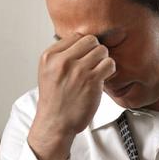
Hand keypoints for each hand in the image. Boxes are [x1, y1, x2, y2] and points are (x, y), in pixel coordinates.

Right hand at [28, 33, 115, 159]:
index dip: (84, 46)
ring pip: (102, 50)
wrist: (56, 123)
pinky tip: (104, 77)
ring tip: (98, 71)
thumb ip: (61, 56)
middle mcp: (62, 60)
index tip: (85, 57)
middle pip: (90, 40)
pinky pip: (109, 63)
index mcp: (49, 56)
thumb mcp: (48, 72)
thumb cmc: (55, 100)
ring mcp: (78, 69)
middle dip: (95, 50)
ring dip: (103, 60)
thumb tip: (81, 42)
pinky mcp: (92, 80)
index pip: (75, 36)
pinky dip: (110, 69)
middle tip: (94, 64)